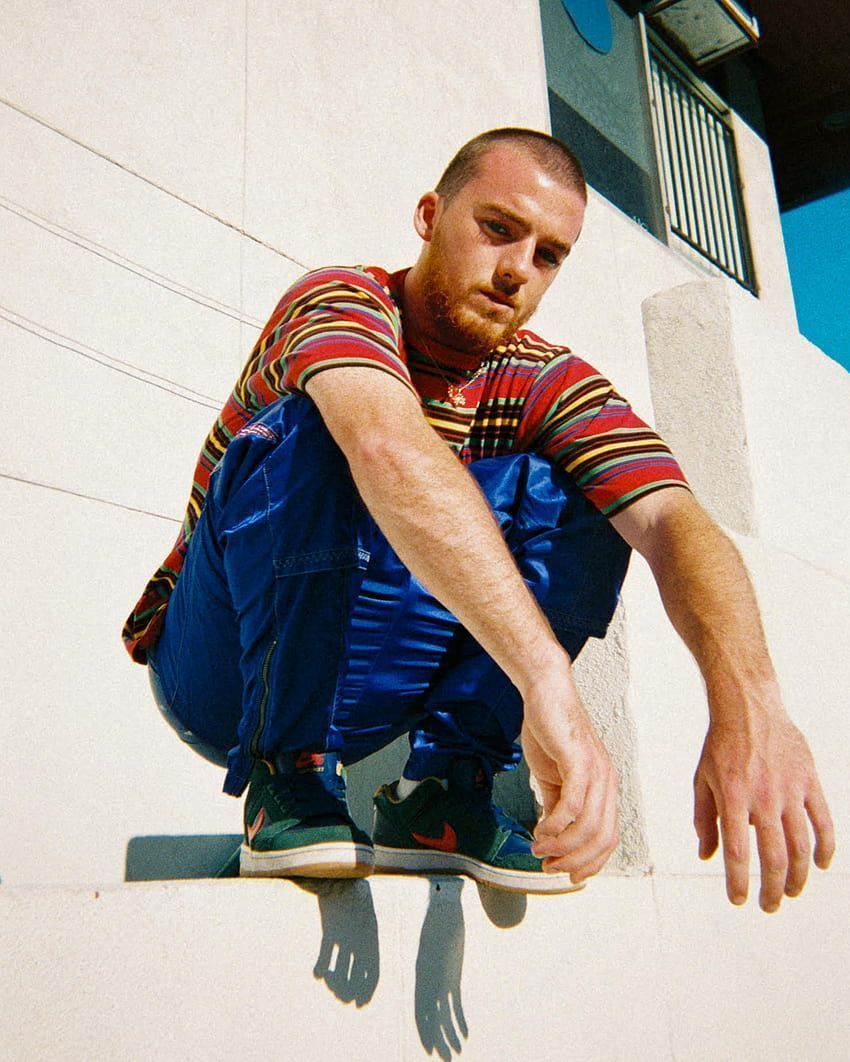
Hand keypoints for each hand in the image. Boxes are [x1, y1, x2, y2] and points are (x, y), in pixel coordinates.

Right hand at [521, 673, 619, 883]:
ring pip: (588, 826)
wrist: (545, 692)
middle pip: (602, 838)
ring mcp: (596, 771)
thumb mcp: (552, 776)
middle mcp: (607, 781)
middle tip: (550, 866)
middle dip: (575, 861)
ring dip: (561, 846)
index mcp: (604, 787)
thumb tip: (551, 834)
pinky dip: (556, 825)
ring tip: (539, 848)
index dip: (590, 862)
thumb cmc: (549, 729)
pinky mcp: (579, 761)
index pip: (608, 837)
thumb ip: (555, 804)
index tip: (568, 875)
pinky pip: (573, 804)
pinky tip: (540, 830)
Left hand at [693, 709, 834, 911]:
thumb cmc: (721, 745)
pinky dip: (825, 847)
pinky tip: (819, 864)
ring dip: (798, 876)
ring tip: (790, 892)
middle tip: (768, 905)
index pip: (737, 851)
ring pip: (801, 845)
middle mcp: (763, 797)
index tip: (739, 900)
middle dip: (772, 888)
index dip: (738, 881)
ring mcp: (790, 790)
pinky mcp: (809, 782)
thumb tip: (706, 856)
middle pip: (774, 857)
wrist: (748, 708)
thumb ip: (704, 820)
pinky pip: (823, 821)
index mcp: (733, 797)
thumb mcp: (702, 781)